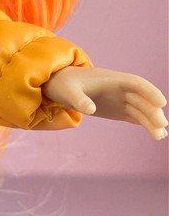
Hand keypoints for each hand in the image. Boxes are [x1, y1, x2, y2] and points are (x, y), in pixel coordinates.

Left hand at [42, 66, 167, 139]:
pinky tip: (154, 133)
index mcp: (112, 79)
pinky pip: (133, 115)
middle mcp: (119, 88)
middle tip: (161, 126)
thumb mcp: (68, 91)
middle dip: (152, 111)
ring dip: (150, 121)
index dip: (150, 92)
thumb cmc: (64, 84)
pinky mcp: (115, 109)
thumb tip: (89, 109)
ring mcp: (119, 99)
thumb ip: (79, 99)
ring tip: (160, 136)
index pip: (136, 83)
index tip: (161, 102)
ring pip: (139, 110)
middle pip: (141, 99)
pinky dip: (143, 123)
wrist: (58, 85)